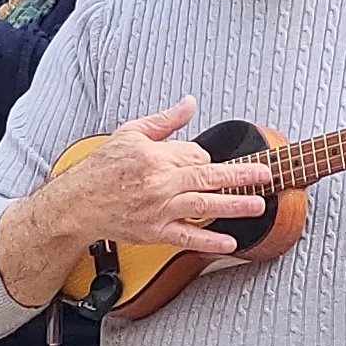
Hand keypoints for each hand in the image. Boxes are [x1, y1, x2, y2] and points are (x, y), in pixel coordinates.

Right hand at [40, 95, 272, 254]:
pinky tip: (229, 242)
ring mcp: (160, 209)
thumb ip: (165, 120)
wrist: (79, 203)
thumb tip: (189, 103)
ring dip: (234, 205)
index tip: (206, 163)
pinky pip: (187, 237)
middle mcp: (161, 183)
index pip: (196, 155)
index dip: (205, 158)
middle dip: (241, 176)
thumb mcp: (131, 133)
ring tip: (258, 204)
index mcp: (156, 156)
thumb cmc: (102, 169)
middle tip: (266, 176)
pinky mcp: (156, 232)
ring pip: (204, 205)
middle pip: (209, 177)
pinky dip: (209, 240)